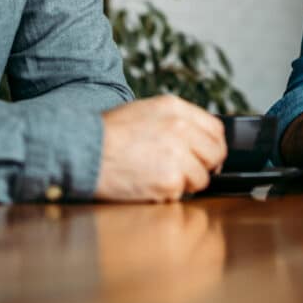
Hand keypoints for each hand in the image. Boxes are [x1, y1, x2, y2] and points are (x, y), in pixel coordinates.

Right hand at [95, 95, 226, 201]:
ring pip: (202, 178)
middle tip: (186, 172)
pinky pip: (182, 193)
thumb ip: (175, 121)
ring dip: (186, 182)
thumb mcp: (145, 111)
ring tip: (160, 177)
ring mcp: (178, 154)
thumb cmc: (109, 132)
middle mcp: (181, 128)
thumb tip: (197, 139)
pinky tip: (150, 184)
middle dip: (204, 166)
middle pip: (215, 154)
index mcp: (175, 108)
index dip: (212, 146)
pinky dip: (169, 194)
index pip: (216, 129)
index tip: (206, 156)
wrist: (86, 149)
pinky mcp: (170, 180)